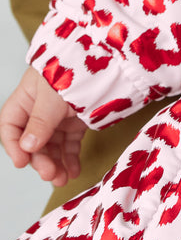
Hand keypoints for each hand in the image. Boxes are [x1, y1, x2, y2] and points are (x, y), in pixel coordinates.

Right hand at [0, 67, 85, 184]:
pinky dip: (71, 157)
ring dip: (55, 163)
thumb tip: (27, 146)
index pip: (11, 126)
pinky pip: (70, 142)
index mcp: (26, 97)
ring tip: (63, 179)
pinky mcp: (78, 120)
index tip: (22, 163)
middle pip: (33, 140)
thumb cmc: (75, 70)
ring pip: (52, 145)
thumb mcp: (53, 96)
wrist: (110, 59)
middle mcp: (40, 108)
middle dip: (40, 159)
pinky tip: (73, 171)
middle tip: (51, 175)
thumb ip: (40, 121)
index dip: (14, 146)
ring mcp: (59, 115)